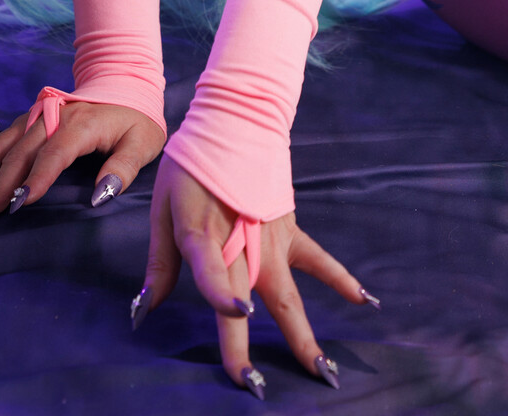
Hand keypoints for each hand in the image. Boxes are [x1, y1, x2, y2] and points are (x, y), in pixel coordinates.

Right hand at [0, 100, 165, 221]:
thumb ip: (123, 168)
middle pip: (19, 152)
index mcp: (82, 123)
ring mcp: (37, 116)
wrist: (124, 82)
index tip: (18, 205)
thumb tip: (100, 196)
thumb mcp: (143, 142)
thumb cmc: (134, 119)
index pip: (54, 153)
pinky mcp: (28, 120)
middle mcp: (54, 117)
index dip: (35, 179)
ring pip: (0, 145)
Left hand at [137, 153, 370, 394]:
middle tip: (256, 387)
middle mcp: (239, 241)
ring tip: (321, 369)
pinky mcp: (288, 229)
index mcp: (202, 233)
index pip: (210, 269)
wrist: (234, 120)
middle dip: (248, 345)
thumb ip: (161, 263)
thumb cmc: (191, 166)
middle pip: (245, 299)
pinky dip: (341, 279)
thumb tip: (143, 312)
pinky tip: (363, 301)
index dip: (221, 292)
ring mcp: (269, 238)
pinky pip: (317, 259)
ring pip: (287, 293)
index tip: (238, 314)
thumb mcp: (163, 207)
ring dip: (303, 332)